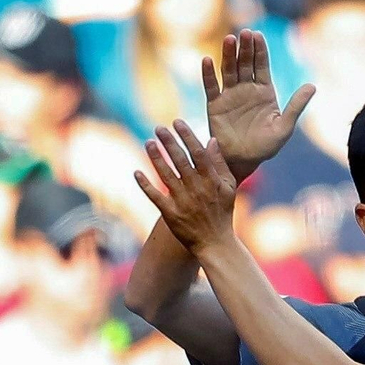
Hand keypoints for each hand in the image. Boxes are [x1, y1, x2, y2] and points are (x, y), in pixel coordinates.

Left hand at [134, 122, 239, 254]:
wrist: (215, 242)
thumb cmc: (223, 211)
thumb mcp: (228, 187)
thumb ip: (220, 164)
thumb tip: (212, 141)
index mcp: (212, 181)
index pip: (198, 154)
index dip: (187, 137)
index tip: (177, 122)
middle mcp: (197, 189)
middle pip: (181, 161)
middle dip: (169, 143)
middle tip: (159, 127)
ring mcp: (183, 201)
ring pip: (167, 176)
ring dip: (156, 158)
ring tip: (148, 142)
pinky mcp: (171, 214)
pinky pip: (156, 197)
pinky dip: (146, 185)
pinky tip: (136, 172)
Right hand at [202, 30, 315, 181]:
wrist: (244, 161)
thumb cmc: (266, 146)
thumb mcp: (285, 126)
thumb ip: (296, 105)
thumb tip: (312, 85)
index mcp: (265, 92)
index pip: (261, 66)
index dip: (260, 50)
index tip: (257, 35)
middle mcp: (246, 90)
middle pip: (245, 64)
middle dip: (245, 48)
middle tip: (244, 32)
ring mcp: (230, 96)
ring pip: (228, 70)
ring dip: (228, 55)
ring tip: (229, 39)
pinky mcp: (215, 105)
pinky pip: (211, 86)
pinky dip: (208, 73)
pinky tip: (207, 59)